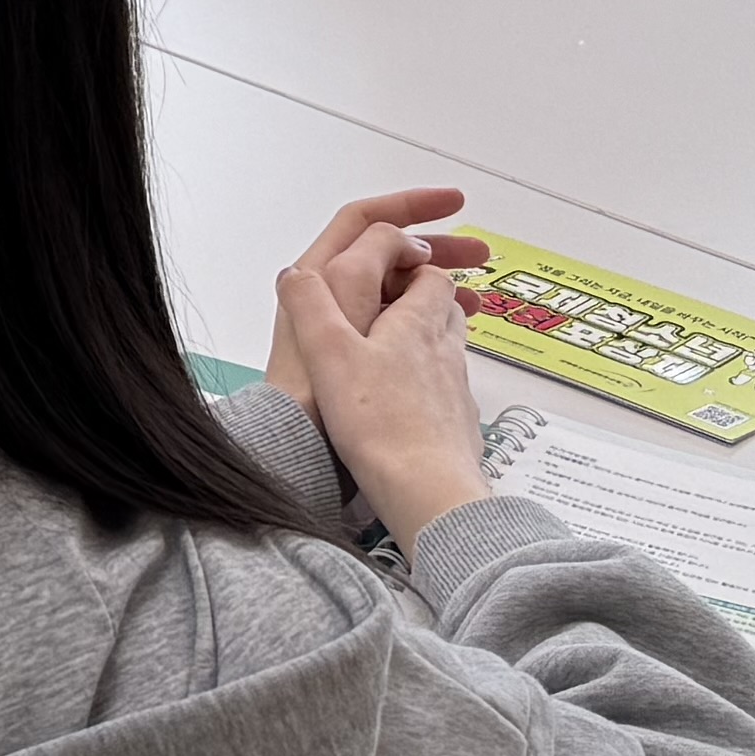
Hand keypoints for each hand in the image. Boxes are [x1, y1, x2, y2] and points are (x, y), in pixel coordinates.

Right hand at [274, 193, 497, 540]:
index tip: (395, 263)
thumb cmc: (380, 423)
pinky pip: (450, 394)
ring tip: (403, 350)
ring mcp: (457, 391)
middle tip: (400, 300)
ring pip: (451, 349)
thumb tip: (295, 272)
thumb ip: (310, 305)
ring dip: (432, 340)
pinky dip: (433, 387)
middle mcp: (445, 351)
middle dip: (426, 297)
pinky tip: (410, 406)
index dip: (415, 262)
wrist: (428, 492)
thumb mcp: (328, 354)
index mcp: (416, 323)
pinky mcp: (460, 429)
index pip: (431, 274)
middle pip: (447, 307)